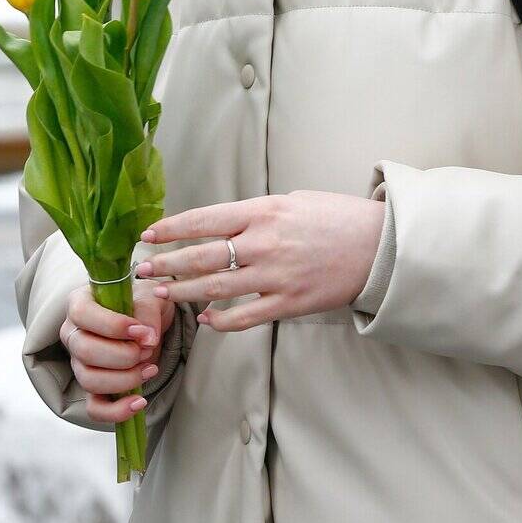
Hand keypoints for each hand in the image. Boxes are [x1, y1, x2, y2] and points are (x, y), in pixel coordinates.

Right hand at [60, 281, 176, 424]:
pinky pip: (94, 408)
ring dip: (125, 379)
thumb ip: (147, 311)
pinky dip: (117, 411)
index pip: (82, 314)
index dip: (111, 326)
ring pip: (89, 380)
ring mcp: (79, 363)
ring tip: (149, 368)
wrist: (146, 324)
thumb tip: (148, 338)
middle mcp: (73, 334)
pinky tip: (140, 401)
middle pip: (84, 351)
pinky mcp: (91, 389)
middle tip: (146, 349)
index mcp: (79, 303)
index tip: (140, 331)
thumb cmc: (141, 305)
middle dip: (122, 356)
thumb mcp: (149, 297)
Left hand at [136, 191, 385, 332]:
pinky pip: (248, 316)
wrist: (379, 247)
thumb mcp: (290, 202)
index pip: (203, 220)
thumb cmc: (334, 217)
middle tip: (142, 269)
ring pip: (218, 288)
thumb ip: (255, 215)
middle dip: (167, 264)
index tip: (148, 235)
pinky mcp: (290, 304)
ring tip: (161, 293)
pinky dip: (223, 320)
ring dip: (185, 292)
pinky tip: (206, 320)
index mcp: (261, 212)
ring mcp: (276, 276)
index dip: (171, 229)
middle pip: (202, 256)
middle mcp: (263, 244)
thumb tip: (224, 225)